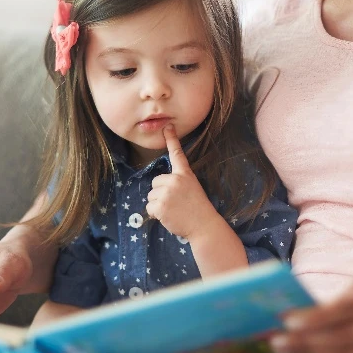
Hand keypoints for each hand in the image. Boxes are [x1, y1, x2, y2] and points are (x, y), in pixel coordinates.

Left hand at [146, 125, 221, 240]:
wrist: (203, 225)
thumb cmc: (198, 209)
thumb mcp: (192, 189)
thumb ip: (177, 184)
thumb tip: (160, 187)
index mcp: (185, 174)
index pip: (177, 154)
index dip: (172, 139)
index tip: (167, 127)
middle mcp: (175, 180)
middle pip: (155, 182)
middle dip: (160, 193)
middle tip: (175, 203)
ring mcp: (167, 192)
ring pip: (151, 196)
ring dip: (158, 204)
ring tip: (173, 210)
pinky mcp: (160, 205)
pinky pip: (149, 208)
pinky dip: (156, 214)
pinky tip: (168, 216)